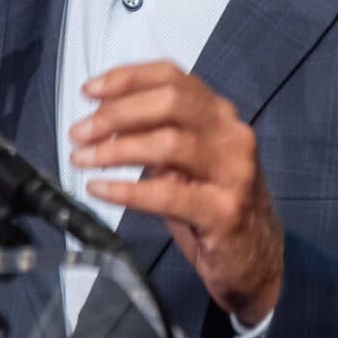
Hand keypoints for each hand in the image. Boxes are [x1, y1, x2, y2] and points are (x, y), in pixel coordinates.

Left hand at [69, 61, 282, 325]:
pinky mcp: (225, 211)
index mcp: (220, 114)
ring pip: (169, 143)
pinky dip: (127, 190)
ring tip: (82, 160)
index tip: (89, 91)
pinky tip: (100, 190)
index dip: (127, 78)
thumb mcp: (188, 162)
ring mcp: (234, 172)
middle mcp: (231, 134)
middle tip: (79, 132)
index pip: (172, 76)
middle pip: (170, 102)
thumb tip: (102, 122)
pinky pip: (168, 194)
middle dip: (116, 113)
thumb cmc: (213, 207)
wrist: (258, 261)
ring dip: (116, 150)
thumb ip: (157, 135)